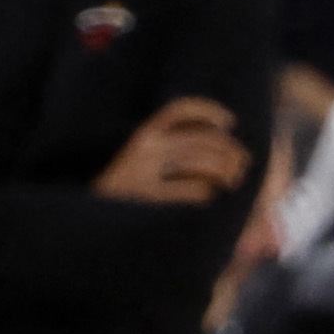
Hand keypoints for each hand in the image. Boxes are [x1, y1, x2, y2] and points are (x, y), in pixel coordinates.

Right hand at [95, 96, 254, 205]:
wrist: (90, 223)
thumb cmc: (125, 196)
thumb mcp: (139, 164)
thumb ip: (168, 152)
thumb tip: (216, 149)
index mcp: (142, 135)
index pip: (179, 110)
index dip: (208, 111)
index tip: (230, 122)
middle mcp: (143, 148)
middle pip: (200, 139)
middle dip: (229, 150)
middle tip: (243, 165)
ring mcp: (144, 172)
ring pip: (200, 161)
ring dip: (225, 171)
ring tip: (234, 181)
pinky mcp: (148, 197)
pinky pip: (192, 189)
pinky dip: (208, 192)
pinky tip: (211, 198)